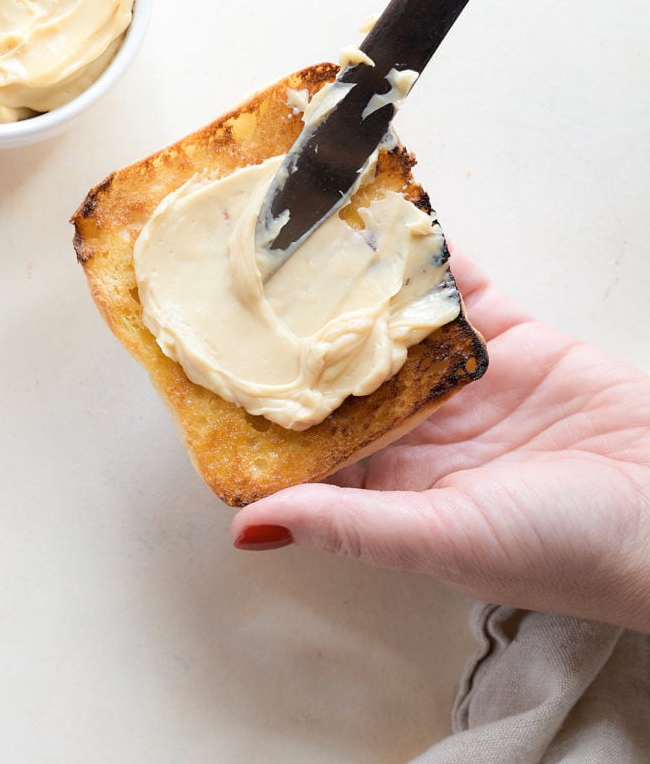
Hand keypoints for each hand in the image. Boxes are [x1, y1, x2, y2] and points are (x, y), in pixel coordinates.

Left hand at [232, 249, 649, 631]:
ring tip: (301, 231)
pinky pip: (455, 288)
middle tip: (239, 272)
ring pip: (389, 319)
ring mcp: (457, 378)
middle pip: (339, 368)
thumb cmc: (559, 546)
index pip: (303, 438)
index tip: (204, 357)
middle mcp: (414, 428)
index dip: (257, 402)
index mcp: (386, 483)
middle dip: (294, 327)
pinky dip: (426, 256)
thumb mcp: (442, 541)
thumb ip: (347, 525)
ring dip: (353, 280)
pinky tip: (389, 218)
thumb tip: (246, 528)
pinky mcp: (505, 337)